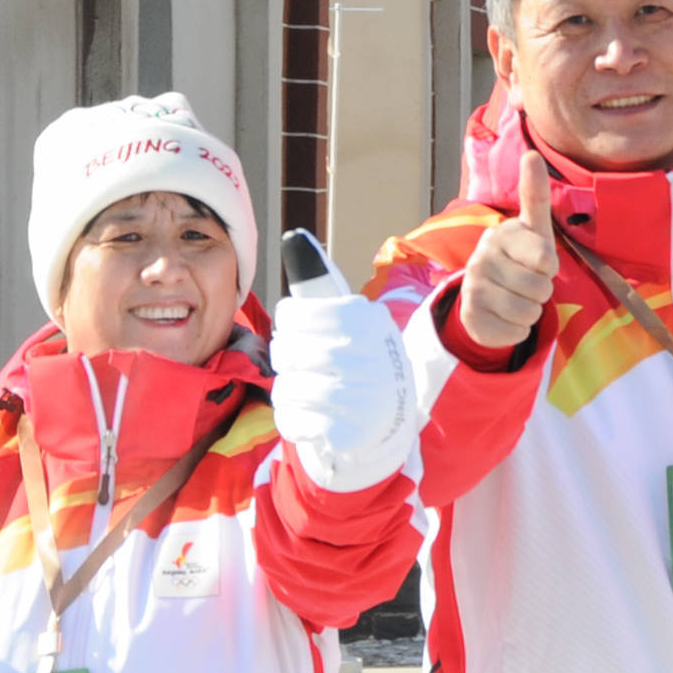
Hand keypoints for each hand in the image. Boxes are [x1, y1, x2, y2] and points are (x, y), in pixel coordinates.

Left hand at [270, 293, 416, 492]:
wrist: (388, 425)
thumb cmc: (356, 361)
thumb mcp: (347, 319)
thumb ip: (318, 282)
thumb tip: (294, 239)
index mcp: (368, 319)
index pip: (295, 314)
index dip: (287, 325)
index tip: (295, 331)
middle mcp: (371, 355)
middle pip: (290, 352)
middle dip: (285, 359)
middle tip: (298, 364)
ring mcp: (364, 397)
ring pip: (288, 388)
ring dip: (286, 391)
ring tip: (302, 391)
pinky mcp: (352, 433)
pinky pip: (293, 421)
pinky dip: (291, 419)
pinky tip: (308, 416)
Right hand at [456, 150, 558, 350]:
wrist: (485, 293)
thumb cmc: (519, 257)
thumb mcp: (533, 229)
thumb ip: (534, 194)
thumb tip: (533, 153)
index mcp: (501, 235)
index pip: (545, 259)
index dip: (549, 266)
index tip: (537, 261)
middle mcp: (481, 258)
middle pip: (540, 289)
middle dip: (541, 292)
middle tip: (525, 283)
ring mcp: (473, 287)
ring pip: (529, 313)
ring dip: (531, 312)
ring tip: (515, 298)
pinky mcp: (471, 316)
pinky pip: (515, 333)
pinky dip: (517, 331)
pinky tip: (504, 316)